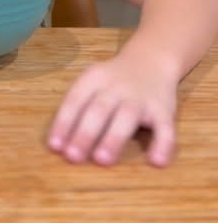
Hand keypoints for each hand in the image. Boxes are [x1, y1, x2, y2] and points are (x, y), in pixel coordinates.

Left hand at [47, 58, 176, 166]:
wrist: (151, 60)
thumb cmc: (112, 80)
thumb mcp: (91, 82)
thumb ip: (77, 108)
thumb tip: (59, 145)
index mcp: (94, 79)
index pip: (75, 100)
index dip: (63, 123)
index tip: (55, 146)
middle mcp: (117, 87)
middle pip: (99, 109)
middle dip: (85, 134)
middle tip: (73, 157)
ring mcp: (141, 98)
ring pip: (127, 117)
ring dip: (113, 139)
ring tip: (102, 160)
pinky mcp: (163, 110)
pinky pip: (165, 128)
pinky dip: (163, 145)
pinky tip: (157, 162)